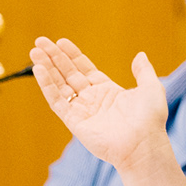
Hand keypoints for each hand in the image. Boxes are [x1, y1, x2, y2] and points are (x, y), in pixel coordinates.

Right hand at [29, 37, 172, 175]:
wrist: (143, 144)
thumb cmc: (150, 120)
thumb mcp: (151, 89)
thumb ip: (143, 71)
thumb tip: (140, 55)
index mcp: (108, 91)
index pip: (84, 69)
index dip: (72, 55)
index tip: (60, 42)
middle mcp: (92, 100)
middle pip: (68, 74)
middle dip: (54, 58)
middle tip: (40, 41)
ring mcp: (82, 110)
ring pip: (59, 85)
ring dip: (46, 68)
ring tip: (35, 51)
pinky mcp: (74, 121)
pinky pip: (57, 101)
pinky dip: (47, 85)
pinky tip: (39, 70)